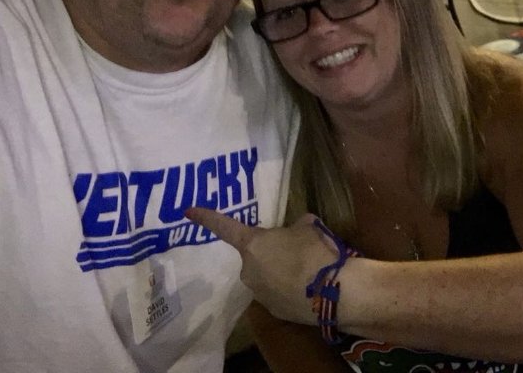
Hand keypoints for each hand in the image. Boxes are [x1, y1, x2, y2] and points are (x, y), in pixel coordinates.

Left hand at [184, 208, 338, 323]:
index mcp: (253, 244)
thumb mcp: (308, 226)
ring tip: (307, 269)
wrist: (335, 293)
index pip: (224, 227)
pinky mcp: (274, 311)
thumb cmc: (315, 252)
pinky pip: (278, 293)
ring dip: (281, 271)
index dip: (207, 217)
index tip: (188, 211)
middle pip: (255, 255)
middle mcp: (249, 270)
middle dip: (271, 251)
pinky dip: (289, 288)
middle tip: (296, 248)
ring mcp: (260, 293)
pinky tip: (309, 286)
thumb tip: (296, 230)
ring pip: (267, 275)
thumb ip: (294, 226)